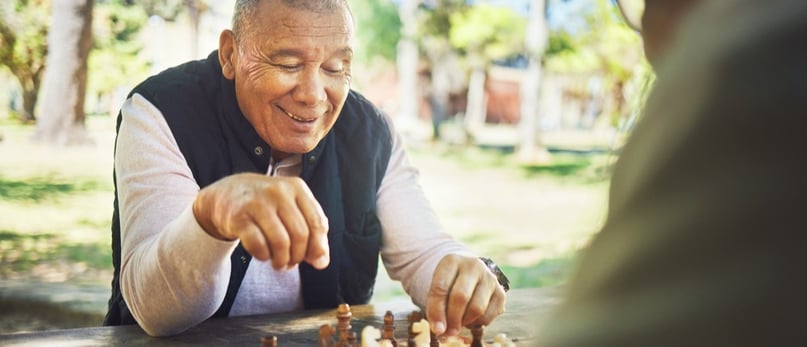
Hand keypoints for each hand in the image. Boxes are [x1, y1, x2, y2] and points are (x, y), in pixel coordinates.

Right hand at [192, 173, 329, 269]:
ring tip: (279, 263)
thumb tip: (322, 262)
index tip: (315, 262)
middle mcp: (278, 191)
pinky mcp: (238, 217)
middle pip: (300, 235)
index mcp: (296, 187)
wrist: (227, 194)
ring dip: (282, 260)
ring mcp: (257, 203)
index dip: (318, 247)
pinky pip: (258, 245)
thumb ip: (311, 231)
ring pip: (281, 242)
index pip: (317, 222)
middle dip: (298, 256)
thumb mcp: (291, 208)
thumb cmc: (266, 204)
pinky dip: (264, 256)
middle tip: (291, 263)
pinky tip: (263, 255)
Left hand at [426, 254, 506, 335]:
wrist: (469, 274)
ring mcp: (490, 278)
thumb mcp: (438, 288)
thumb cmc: (449, 284)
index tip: (436, 328)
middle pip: (461, 297)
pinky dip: (477, 323)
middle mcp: (473, 265)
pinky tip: (470, 318)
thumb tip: (440, 331)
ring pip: (476, 309)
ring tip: (458, 322)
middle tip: (447, 330)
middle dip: (452, 318)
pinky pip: (488, 316)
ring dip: (464, 322)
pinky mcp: (501, 293)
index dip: (436, 311)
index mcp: (452, 261)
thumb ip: (436, 307)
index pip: (441, 287)